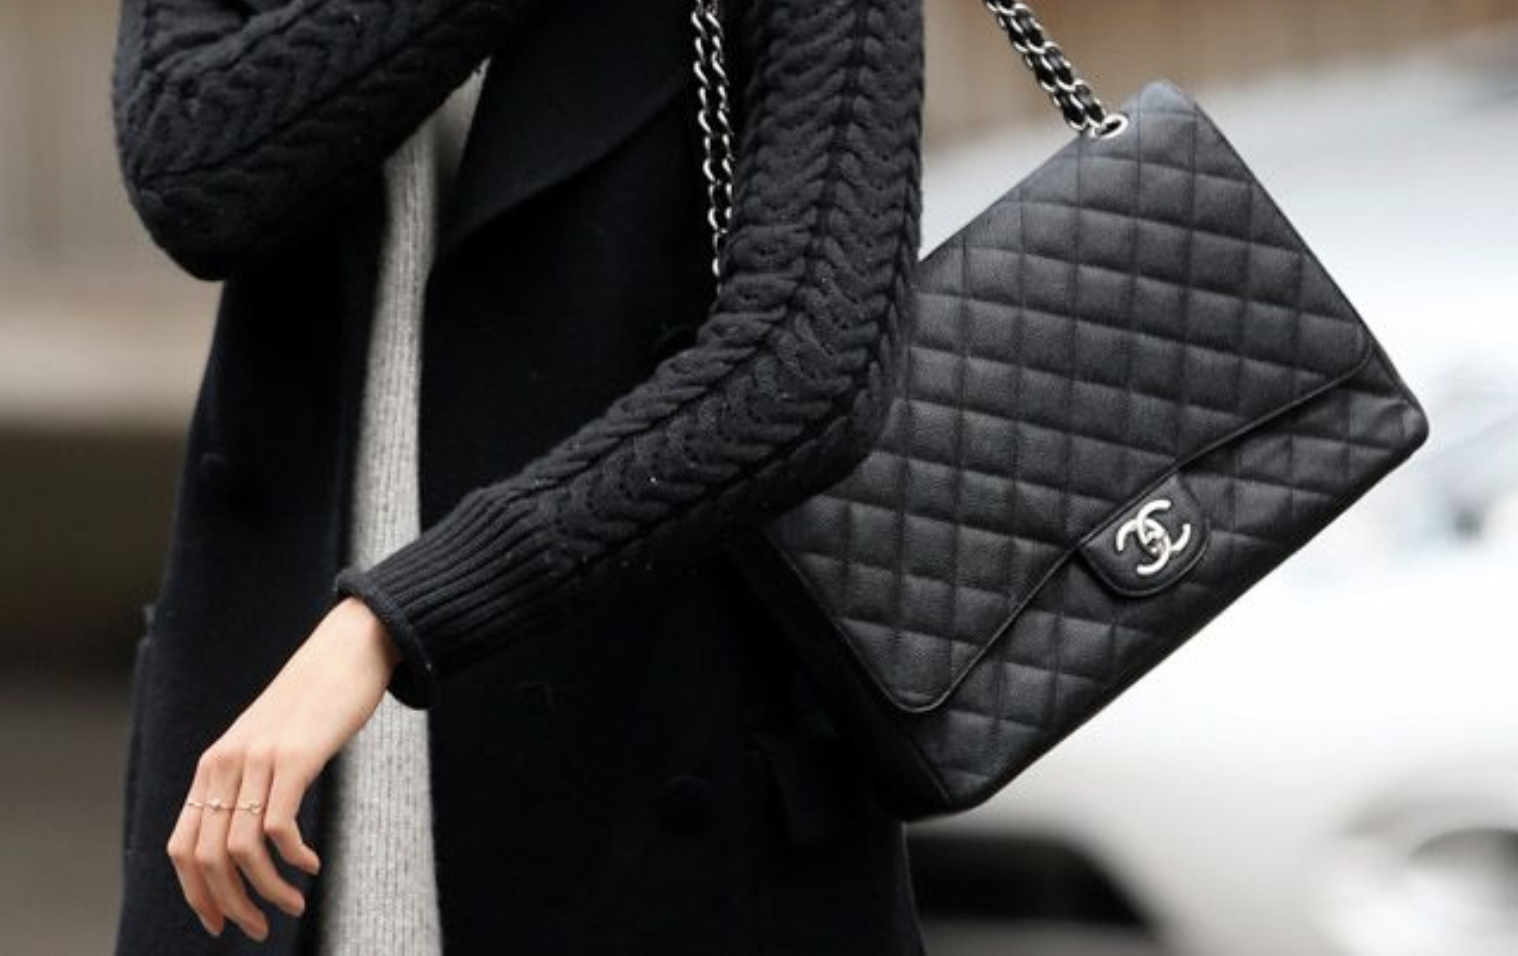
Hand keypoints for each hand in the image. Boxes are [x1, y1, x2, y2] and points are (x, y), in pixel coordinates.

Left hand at [166, 596, 401, 940]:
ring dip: (266, 889)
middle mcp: (226, 763)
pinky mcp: (295, 756)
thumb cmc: (316, 702)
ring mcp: (259, 759)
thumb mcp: (270, 742)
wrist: (347, 650)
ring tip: (293, 904)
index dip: (196, 894)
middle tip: (259, 928)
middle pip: (207, 857)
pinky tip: (311, 865)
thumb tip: (249, 836)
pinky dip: (292, 857)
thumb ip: (251, 779)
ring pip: (242, 848)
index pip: (182, 847)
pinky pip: (279, 825)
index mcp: (213, 765)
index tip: (221, 923)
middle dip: (231, 904)